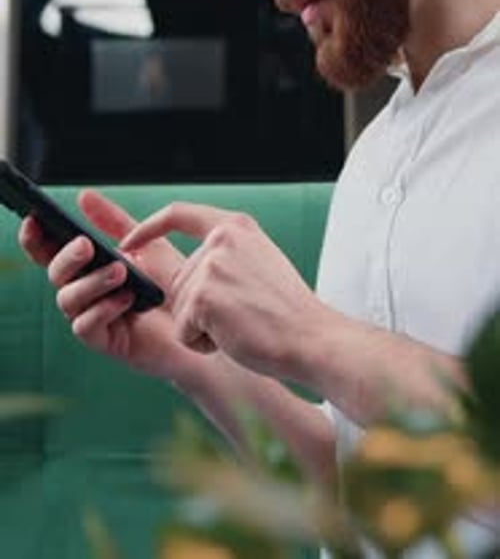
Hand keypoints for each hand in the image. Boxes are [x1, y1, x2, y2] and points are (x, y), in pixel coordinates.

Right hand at [18, 190, 212, 382]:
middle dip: (67, 256)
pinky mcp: (104, 340)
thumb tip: (83, 196)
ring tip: (121, 271)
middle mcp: (82, 291)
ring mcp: (90, 316)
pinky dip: (102, 309)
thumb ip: (112, 221)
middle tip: (87, 244)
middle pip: (54, 273)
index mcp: (85, 267)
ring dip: (91, 281)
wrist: (197, 318)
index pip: (48, 252)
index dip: (34, 238)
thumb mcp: (143, 243)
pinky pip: (85, 326)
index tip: (35, 219)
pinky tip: (127, 299)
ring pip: (68, 299)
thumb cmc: (168, 282)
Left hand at [120, 202, 321, 380]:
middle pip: (177, 280)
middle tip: (241, 315)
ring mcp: (210, 266)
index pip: (179, 214)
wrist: (310, 338)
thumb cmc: (286, 311)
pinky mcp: (201, 298)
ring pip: (178, 308)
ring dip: (201, 327)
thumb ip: (222, 255)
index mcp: (235, 227)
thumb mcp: (257, 262)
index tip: (129, 242)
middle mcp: (221, 239)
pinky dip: (202, 344)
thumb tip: (182, 270)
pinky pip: (181, 331)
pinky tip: (233, 338)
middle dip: (197, 308)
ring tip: (240, 325)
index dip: (149, 228)